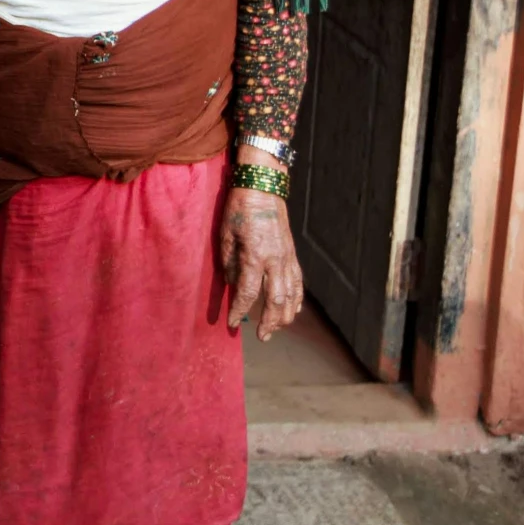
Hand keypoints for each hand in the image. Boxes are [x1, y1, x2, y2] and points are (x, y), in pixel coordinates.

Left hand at [219, 184, 303, 339]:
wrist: (263, 187)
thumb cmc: (239, 209)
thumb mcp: (225, 235)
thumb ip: (228, 263)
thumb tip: (231, 285)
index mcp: (254, 256)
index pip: (246, 292)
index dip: (239, 311)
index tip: (231, 324)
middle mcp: (275, 260)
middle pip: (276, 300)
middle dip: (269, 322)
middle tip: (262, 337)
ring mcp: (287, 258)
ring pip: (291, 295)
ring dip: (285, 316)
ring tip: (276, 330)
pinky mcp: (292, 254)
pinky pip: (298, 282)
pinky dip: (297, 300)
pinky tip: (293, 311)